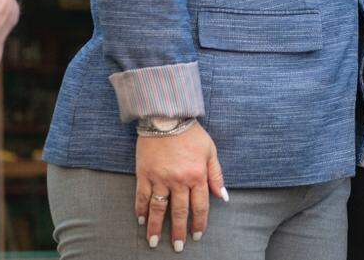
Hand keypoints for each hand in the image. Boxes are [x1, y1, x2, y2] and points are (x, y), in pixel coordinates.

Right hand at [135, 122, 227, 251]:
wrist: (167, 117)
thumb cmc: (192, 134)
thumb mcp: (211, 151)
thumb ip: (216, 175)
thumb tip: (223, 196)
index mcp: (197, 176)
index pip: (200, 206)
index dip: (199, 223)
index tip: (197, 235)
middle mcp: (179, 180)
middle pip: (179, 212)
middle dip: (178, 232)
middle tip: (178, 247)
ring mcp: (160, 178)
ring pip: (158, 208)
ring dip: (156, 227)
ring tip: (154, 242)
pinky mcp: (144, 174)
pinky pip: (141, 196)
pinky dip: (140, 209)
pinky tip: (141, 220)